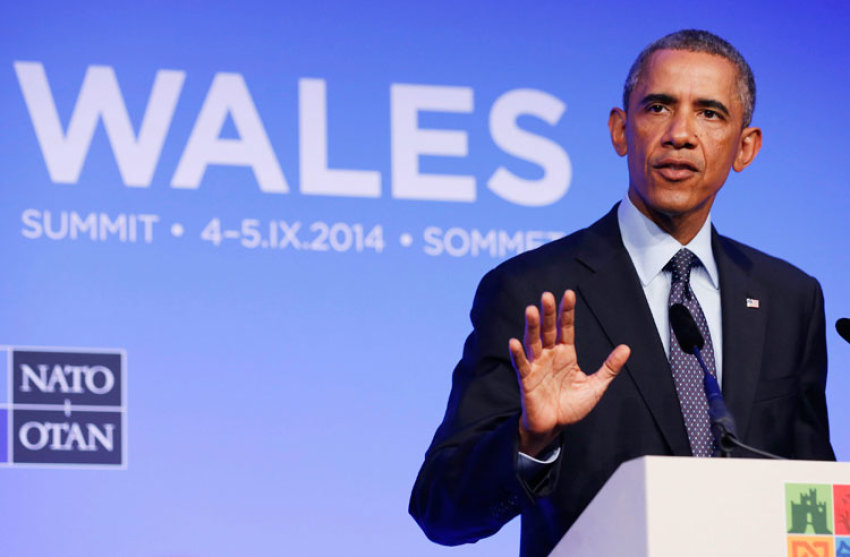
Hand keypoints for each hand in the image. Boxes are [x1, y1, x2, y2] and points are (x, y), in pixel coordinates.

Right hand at [509, 290, 629, 456]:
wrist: (554, 428)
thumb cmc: (571, 407)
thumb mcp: (595, 386)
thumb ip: (609, 367)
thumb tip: (627, 348)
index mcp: (566, 354)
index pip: (566, 328)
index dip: (567, 312)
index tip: (568, 294)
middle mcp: (550, 356)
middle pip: (548, 330)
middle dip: (548, 313)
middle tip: (547, 295)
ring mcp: (537, 366)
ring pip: (533, 342)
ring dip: (531, 327)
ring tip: (531, 310)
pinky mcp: (526, 380)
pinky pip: (522, 365)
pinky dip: (517, 354)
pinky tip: (514, 342)